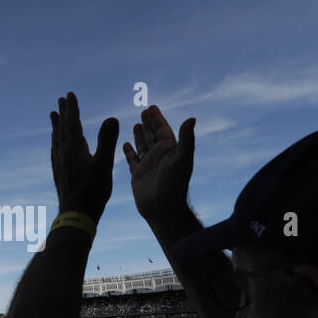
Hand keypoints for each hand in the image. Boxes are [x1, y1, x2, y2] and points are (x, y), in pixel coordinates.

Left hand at [50, 92, 119, 220]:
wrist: (75, 215)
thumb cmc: (92, 191)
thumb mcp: (104, 165)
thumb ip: (107, 141)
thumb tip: (111, 117)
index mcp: (74, 148)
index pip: (72, 122)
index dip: (71, 108)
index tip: (69, 94)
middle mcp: (63, 153)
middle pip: (62, 128)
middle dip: (63, 113)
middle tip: (60, 100)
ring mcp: (59, 164)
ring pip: (56, 139)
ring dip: (56, 126)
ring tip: (54, 116)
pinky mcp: (58, 173)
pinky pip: (55, 151)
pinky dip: (55, 142)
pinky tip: (56, 145)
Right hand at [123, 105, 194, 223]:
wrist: (163, 209)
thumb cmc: (174, 185)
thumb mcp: (182, 159)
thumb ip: (187, 139)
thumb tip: (192, 118)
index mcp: (169, 151)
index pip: (163, 130)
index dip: (158, 119)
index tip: (152, 107)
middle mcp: (159, 157)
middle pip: (152, 135)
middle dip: (149, 123)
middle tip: (144, 111)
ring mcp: (148, 166)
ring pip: (142, 146)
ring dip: (139, 135)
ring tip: (135, 124)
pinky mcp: (138, 175)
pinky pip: (132, 160)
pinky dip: (129, 152)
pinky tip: (125, 144)